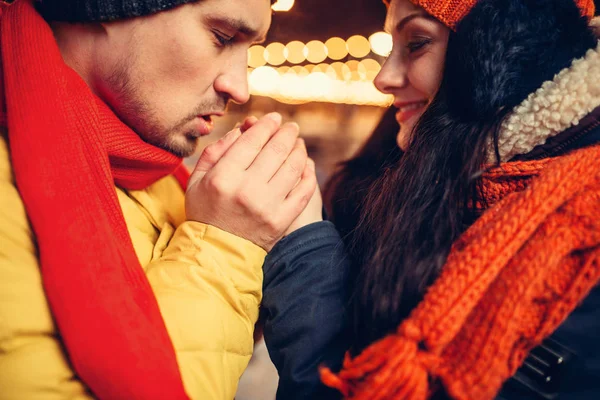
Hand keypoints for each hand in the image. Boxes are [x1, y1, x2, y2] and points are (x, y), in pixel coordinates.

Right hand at [186, 113, 316, 250]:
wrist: (216, 252)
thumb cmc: (205, 211)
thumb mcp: (197, 180)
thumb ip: (216, 151)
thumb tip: (242, 130)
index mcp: (224, 177)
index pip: (252, 140)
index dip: (267, 125)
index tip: (274, 118)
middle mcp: (247, 190)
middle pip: (276, 150)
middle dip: (287, 133)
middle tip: (291, 127)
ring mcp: (268, 206)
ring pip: (293, 166)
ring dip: (299, 150)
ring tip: (298, 143)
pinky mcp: (282, 220)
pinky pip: (303, 190)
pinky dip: (307, 173)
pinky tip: (305, 165)